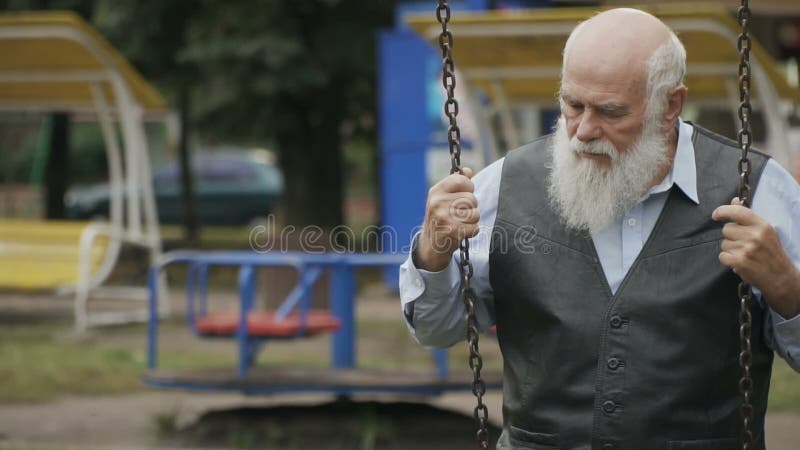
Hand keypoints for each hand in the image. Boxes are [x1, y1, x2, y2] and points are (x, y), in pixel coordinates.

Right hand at [416, 168, 479, 271]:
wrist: (430, 245)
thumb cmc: (440, 218)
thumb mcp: (443, 198)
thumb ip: (456, 183)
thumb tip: (469, 171)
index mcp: (436, 191)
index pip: (462, 180)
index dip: (468, 187)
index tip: (463, 195)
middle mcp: (437, 203)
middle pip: (471, 198)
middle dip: (471, 207)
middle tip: (459, 214)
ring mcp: (443, 217)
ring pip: (475, 213)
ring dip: (472, 220)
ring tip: (460, 223)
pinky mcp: (452, 231)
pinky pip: (475, 228)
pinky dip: (472, 231)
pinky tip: (461, 232)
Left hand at [712, 197, 799, 318]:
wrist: (780, 277)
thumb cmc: (771, 253)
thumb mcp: (765, 231)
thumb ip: (748, 216)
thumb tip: (734, 200)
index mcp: (762, 225)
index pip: (737, 212)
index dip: (722, 211)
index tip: (716, 215)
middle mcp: (755, 236)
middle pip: (726, 229)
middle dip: (731, 236)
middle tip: (744, 244)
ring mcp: (746, 249)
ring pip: (723, 243)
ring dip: (730, 249)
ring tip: (745, 254)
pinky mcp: (739, 262)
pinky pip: (722, 256)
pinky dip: (728, 260)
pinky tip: (739, 262)